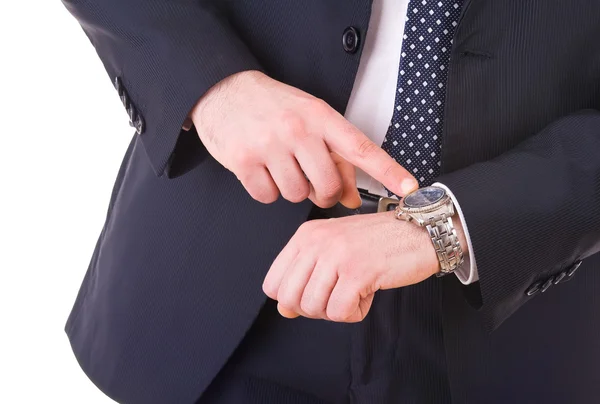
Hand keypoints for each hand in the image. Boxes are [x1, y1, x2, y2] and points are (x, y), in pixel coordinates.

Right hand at [190, 70, 417, 207]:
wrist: (223, 89)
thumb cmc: (272, 106)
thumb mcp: (308, 120)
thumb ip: (333, 157)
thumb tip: (351, 199)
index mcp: (320, 116)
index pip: (361, 148)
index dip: (388, 171)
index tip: (410, 188)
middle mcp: (297, 129)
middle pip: (327, 187)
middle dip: (322, 192)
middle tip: (310, 179)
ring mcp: (269, 145)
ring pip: (297, 195)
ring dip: (291, 189)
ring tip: (280, 165)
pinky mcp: (244, 161)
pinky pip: (267, 197)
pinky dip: (266, 190)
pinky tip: (261, 170)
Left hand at [262, 212, 466, 321]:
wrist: (422, 231)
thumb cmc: (380, 241)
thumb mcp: (335, 252)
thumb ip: (306, 278)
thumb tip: (285, 309)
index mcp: (307, 236)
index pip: (273, 283)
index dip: (292, 299)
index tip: (314, 294)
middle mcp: (317, 242)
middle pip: (290, 300)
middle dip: (313, 309)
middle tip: (336, 297)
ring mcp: (336, 256)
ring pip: (313, 308)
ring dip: (336, 310)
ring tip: (354, 292)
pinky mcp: (358, 272)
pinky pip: (340, 312)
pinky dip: (355, 312)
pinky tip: (367, 295)